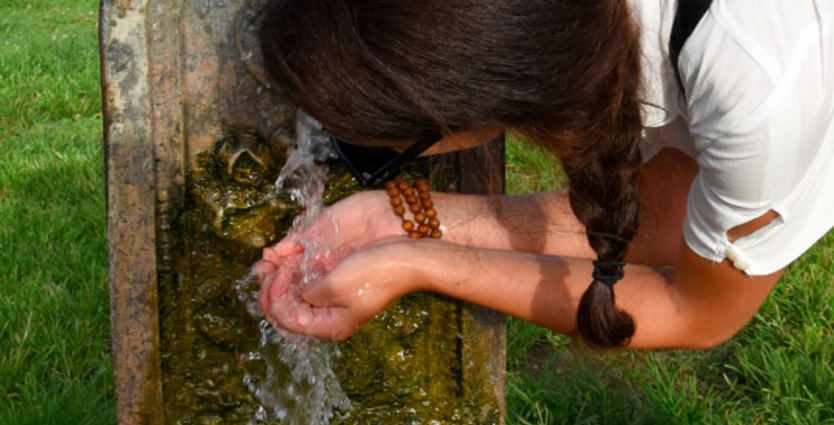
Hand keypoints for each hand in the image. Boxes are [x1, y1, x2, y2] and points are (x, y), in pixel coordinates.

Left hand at [253, 190, 409, 337]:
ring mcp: (330, 297)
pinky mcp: (334, 279)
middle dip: (268, 291)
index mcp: (330, 326)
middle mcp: (327, 315)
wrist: (405, 253)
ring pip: (290, 295)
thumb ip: (307, 294)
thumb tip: (293, 292)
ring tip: (266, 262)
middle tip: (264, 270)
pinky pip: (303, 280)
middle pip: (285, 312)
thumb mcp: (335, 287)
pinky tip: (279, 258)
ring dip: (274, 279)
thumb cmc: (375, 273)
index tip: (278, 275)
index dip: (274, 299)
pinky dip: (288, 270)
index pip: (287, 321)